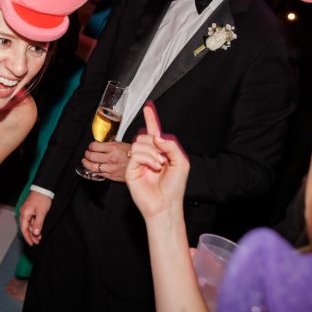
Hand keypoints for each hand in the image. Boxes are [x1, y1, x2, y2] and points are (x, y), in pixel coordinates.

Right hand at [19, 190, 51, 245]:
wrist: (43, 188)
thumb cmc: (42, 199)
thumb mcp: (42, 213)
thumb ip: (38, 224)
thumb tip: (35, 233)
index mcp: (24, 214)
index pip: (24, 229)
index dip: (27, 237)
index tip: (32, 244)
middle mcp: (23, 213)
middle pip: (26, 227)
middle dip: (32, 235)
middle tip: (38, 241)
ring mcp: (26, 211)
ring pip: (29, 224)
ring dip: (34, 230)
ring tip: (40, 236)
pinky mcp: (30, 209)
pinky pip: (31, 219)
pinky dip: (35, 225)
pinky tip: (39, 228)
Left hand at [82, 141, 130, 181]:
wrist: (142, 165)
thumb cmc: (134, 154)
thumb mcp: (122, 144)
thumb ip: (110, 144)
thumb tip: (101, 144)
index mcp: (113, 148)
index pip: (95, 146)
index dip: (91, 145)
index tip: (91, 146)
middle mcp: (111, 158)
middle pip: (92, 156)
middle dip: (87, 154)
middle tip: (87, 153)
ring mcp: (111, 168)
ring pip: (93, 166)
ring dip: (87, 163)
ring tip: (85, 161)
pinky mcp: (112, 176)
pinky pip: (99, 173)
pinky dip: (94, 170)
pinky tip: (92, 168)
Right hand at [126, 103, 189, 220]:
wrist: (165, 204)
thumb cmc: (174, 187)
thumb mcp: (181, 162)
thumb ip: (171, 145)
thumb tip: (156, 136)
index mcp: (160, 153)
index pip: (154, 132)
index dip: (151, 119)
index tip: (148, 107)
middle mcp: (148, 155)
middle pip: (146, 136)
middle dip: (156, 143)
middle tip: (163, 158)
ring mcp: (138, 162)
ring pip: (140, 142)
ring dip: (153, 152)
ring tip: (159, 165)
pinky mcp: (130, 168)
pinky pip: (136, 153)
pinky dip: (147, 158)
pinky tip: (154, 167)